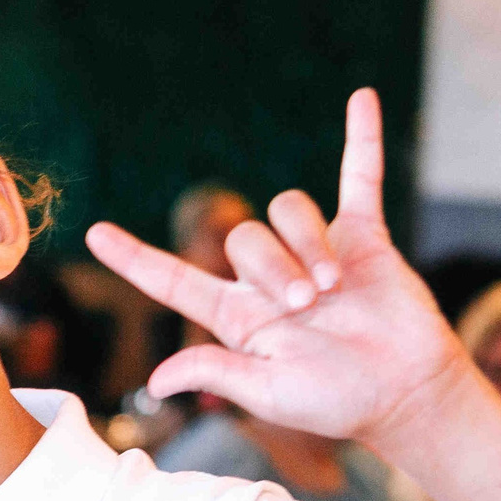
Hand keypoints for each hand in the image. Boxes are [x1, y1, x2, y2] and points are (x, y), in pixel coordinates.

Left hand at [85, 90, 471, 454]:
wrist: (405, 393)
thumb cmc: (337, 402)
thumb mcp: (270, 394)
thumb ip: (217, 372)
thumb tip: (156, 381)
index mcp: (238, 317)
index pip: (173, 279)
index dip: (134, 258)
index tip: (95, 234)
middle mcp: (269, 280)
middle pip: (243, 240)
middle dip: (273, 270)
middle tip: (306, 309)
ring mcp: (317, 252)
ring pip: (289, 211)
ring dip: (307, 244)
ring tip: (333, 288)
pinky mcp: (365, 238)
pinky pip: (360, 178)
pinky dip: (364, 140)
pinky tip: (363, 98)